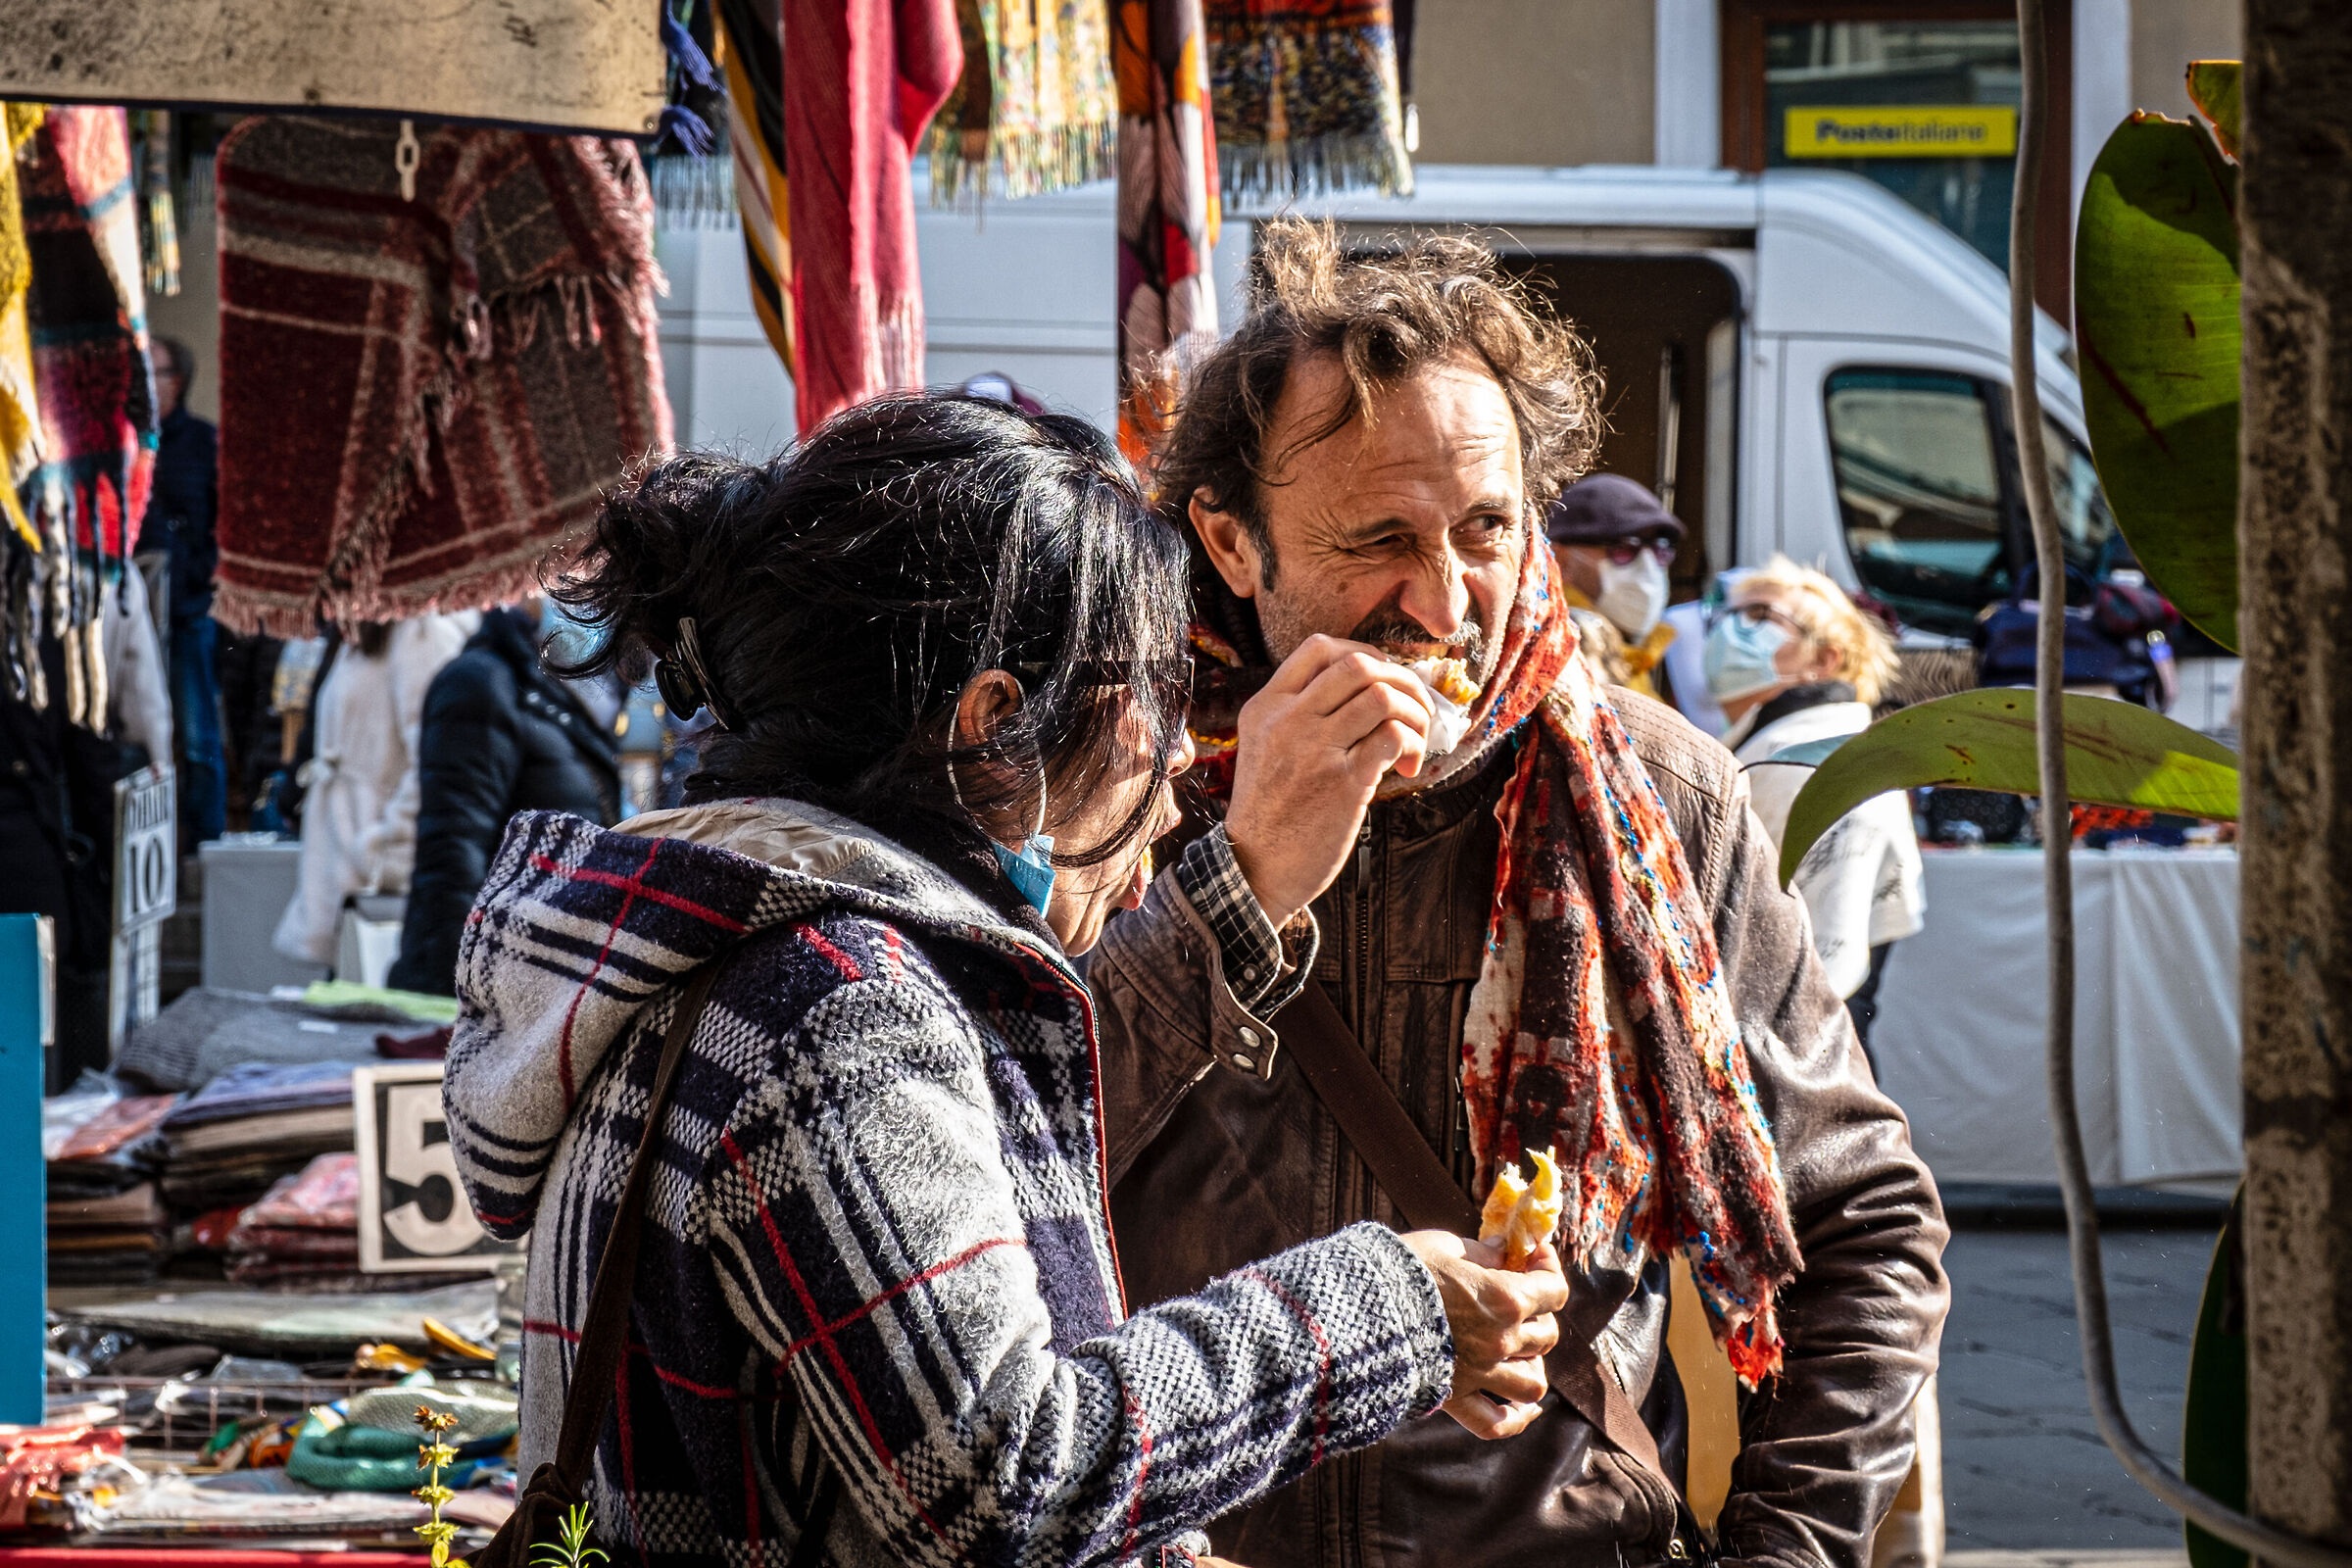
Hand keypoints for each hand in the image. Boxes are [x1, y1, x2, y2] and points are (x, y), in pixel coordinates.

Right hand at [1224, 636, 1433, 926]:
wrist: (1254, 867)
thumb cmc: (1269, 811)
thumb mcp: (1265, 747)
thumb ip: (1298, 715)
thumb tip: (1365, 690)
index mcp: (1266, 706)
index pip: (1319, 648)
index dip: (1364, 653)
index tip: (1384, 679)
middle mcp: (1286, 720)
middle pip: (1358, 665)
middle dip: (1402, 679)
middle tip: (1416, 708)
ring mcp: (1314, 749)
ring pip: (1382, 696)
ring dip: (1415, 714)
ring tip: (1416, 741)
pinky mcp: (1342, 783)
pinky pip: (1392, 737)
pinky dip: (1413, 744)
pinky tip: (1407, 767)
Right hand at [1401, 1230, 1566, 1439]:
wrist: (1354, 1308)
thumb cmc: (1398, 1269)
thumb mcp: (1444, 1247)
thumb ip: (1481, 1252)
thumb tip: (1503, 1250)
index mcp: (1504, 1299)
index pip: (1554, 1290)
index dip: (1549, 1269)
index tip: (1534, 1256)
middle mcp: (1500, 1341)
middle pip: (1546, 1334)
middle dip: (1538, 1312)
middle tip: (1518, 1296)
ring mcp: (1479, 1374)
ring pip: (1532, 1383)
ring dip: (1532, 1364)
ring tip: (1519, 1351)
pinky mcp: (1453, 1398)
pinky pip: (1496, 1423)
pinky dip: (1516, 1420)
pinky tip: (1524, 1409)